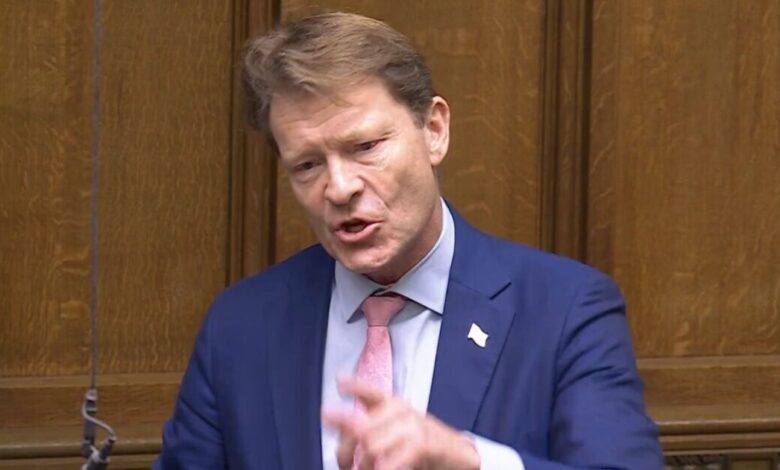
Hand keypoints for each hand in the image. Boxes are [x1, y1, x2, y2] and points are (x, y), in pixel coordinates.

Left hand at [321, 376, 479, 469]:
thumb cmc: (423, 446)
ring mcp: (415, 424)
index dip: (355, 386)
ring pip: (372, 444)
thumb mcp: (395, 435)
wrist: (459, 456)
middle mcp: (402, 410)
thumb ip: (372, 433)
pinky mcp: (427, 442)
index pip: (370, 392)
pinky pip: (394, 457)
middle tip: (345, 465)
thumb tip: (343, 446)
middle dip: (345, 450)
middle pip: (359, 426)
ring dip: (363, 465)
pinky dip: (384, 468)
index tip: (340, 382)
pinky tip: (383, 469)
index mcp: (393, 406)